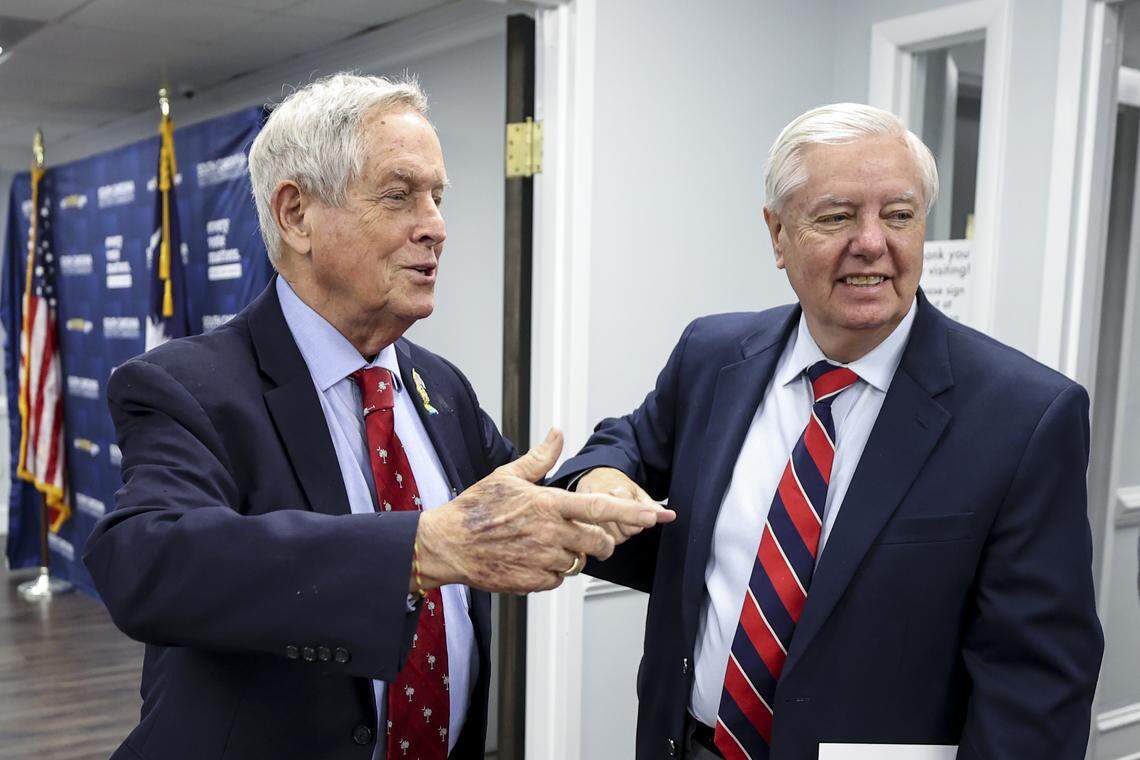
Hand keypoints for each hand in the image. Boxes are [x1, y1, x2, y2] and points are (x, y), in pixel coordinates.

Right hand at [414, 429, 674, 593]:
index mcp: (549, 503)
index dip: (635, 512)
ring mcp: (542, 559)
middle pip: (600, 543)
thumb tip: (557, 433)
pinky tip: (531, 560)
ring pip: (579, 562)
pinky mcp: (532, 581)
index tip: (659, 516)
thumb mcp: (508, 475)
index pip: (602, 508)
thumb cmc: (476, 508)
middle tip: (593, 539)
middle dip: (604, 543)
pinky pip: (557, 580)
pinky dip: (551, 572)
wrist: (448, 544)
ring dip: (572, 556)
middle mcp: (551, 532)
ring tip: (546, 545)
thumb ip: (539, 457)